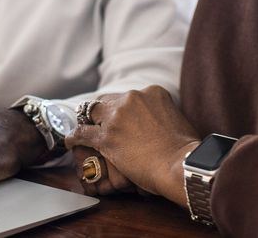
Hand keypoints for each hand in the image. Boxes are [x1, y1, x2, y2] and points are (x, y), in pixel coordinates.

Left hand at [65, 85, 199, 207]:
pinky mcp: (106, 136)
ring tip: (82, 131)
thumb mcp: (178, 120)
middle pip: (108, 101)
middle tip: (100, 124)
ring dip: (88, 123)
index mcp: (152, 92)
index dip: (121, 108)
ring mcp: (117, 116)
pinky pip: (83, 133)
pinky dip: (75, 137)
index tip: (119, 117)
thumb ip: (163, 115)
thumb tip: (160, 123)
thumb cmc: (186, 150)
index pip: (128, 96)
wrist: (181, 165)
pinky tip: (70, 141)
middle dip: (103, 113)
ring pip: (93, 113)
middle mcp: (133, 98)